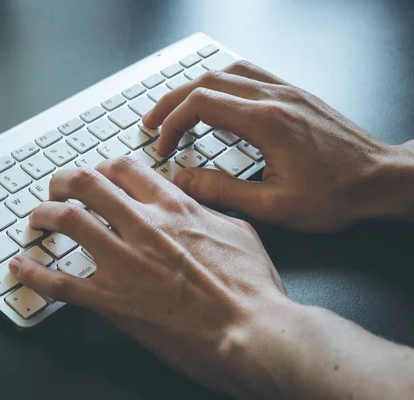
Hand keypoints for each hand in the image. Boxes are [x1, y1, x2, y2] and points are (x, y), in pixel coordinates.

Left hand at [8, 158, 287, 393]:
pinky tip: (20, 268)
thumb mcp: (240, 232)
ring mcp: (125, 261)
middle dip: (63, 181)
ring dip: (43, 216)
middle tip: (56, 189)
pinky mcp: (113, 300)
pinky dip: (34, 274)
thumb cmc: (253, 289)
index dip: (103, 169)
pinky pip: (60, 283)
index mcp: (175, 208)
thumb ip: (210, 210)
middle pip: (87, 183)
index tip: (97, 178)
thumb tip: (196, 200)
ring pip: (68, 221)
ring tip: (35, 220)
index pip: (125, 169)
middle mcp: (144, 226)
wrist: (252, 332)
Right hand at [143, 61, 413, 231]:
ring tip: (176, 110)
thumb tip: (183, 180)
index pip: (201, 104)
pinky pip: (248, 74)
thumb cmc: (336, 196)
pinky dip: (221, 84)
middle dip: (172, 103)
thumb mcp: (274, 206)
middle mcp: (275, 97)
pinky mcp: (294, 95)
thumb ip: (222, 191)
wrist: (382, 180)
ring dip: (195, 89)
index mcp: (267, 122)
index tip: (162, 147)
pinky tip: (215, 100)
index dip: (172, 124)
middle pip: (207, 82)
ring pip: (226, 72)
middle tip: (152, 124)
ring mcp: (286, 91)